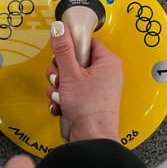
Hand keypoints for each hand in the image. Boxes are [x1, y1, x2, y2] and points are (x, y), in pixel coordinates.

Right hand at [45, 21, 122, 142]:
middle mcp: (105, 73)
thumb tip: (59, 28)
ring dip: (58, 87)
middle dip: (60, 72)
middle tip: (60, 80)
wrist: (92, 139)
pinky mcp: (90, 100)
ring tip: (61, 96)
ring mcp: (98, 88)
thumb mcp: (70, 74)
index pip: (85, 42)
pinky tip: (60, 105)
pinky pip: (71, 91)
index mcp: (107, 61)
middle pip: (74, 60)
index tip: (62, 57)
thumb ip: (63, 49)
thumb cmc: (89, 109)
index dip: (69, 49)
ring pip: (69, 77)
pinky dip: (62, 98)